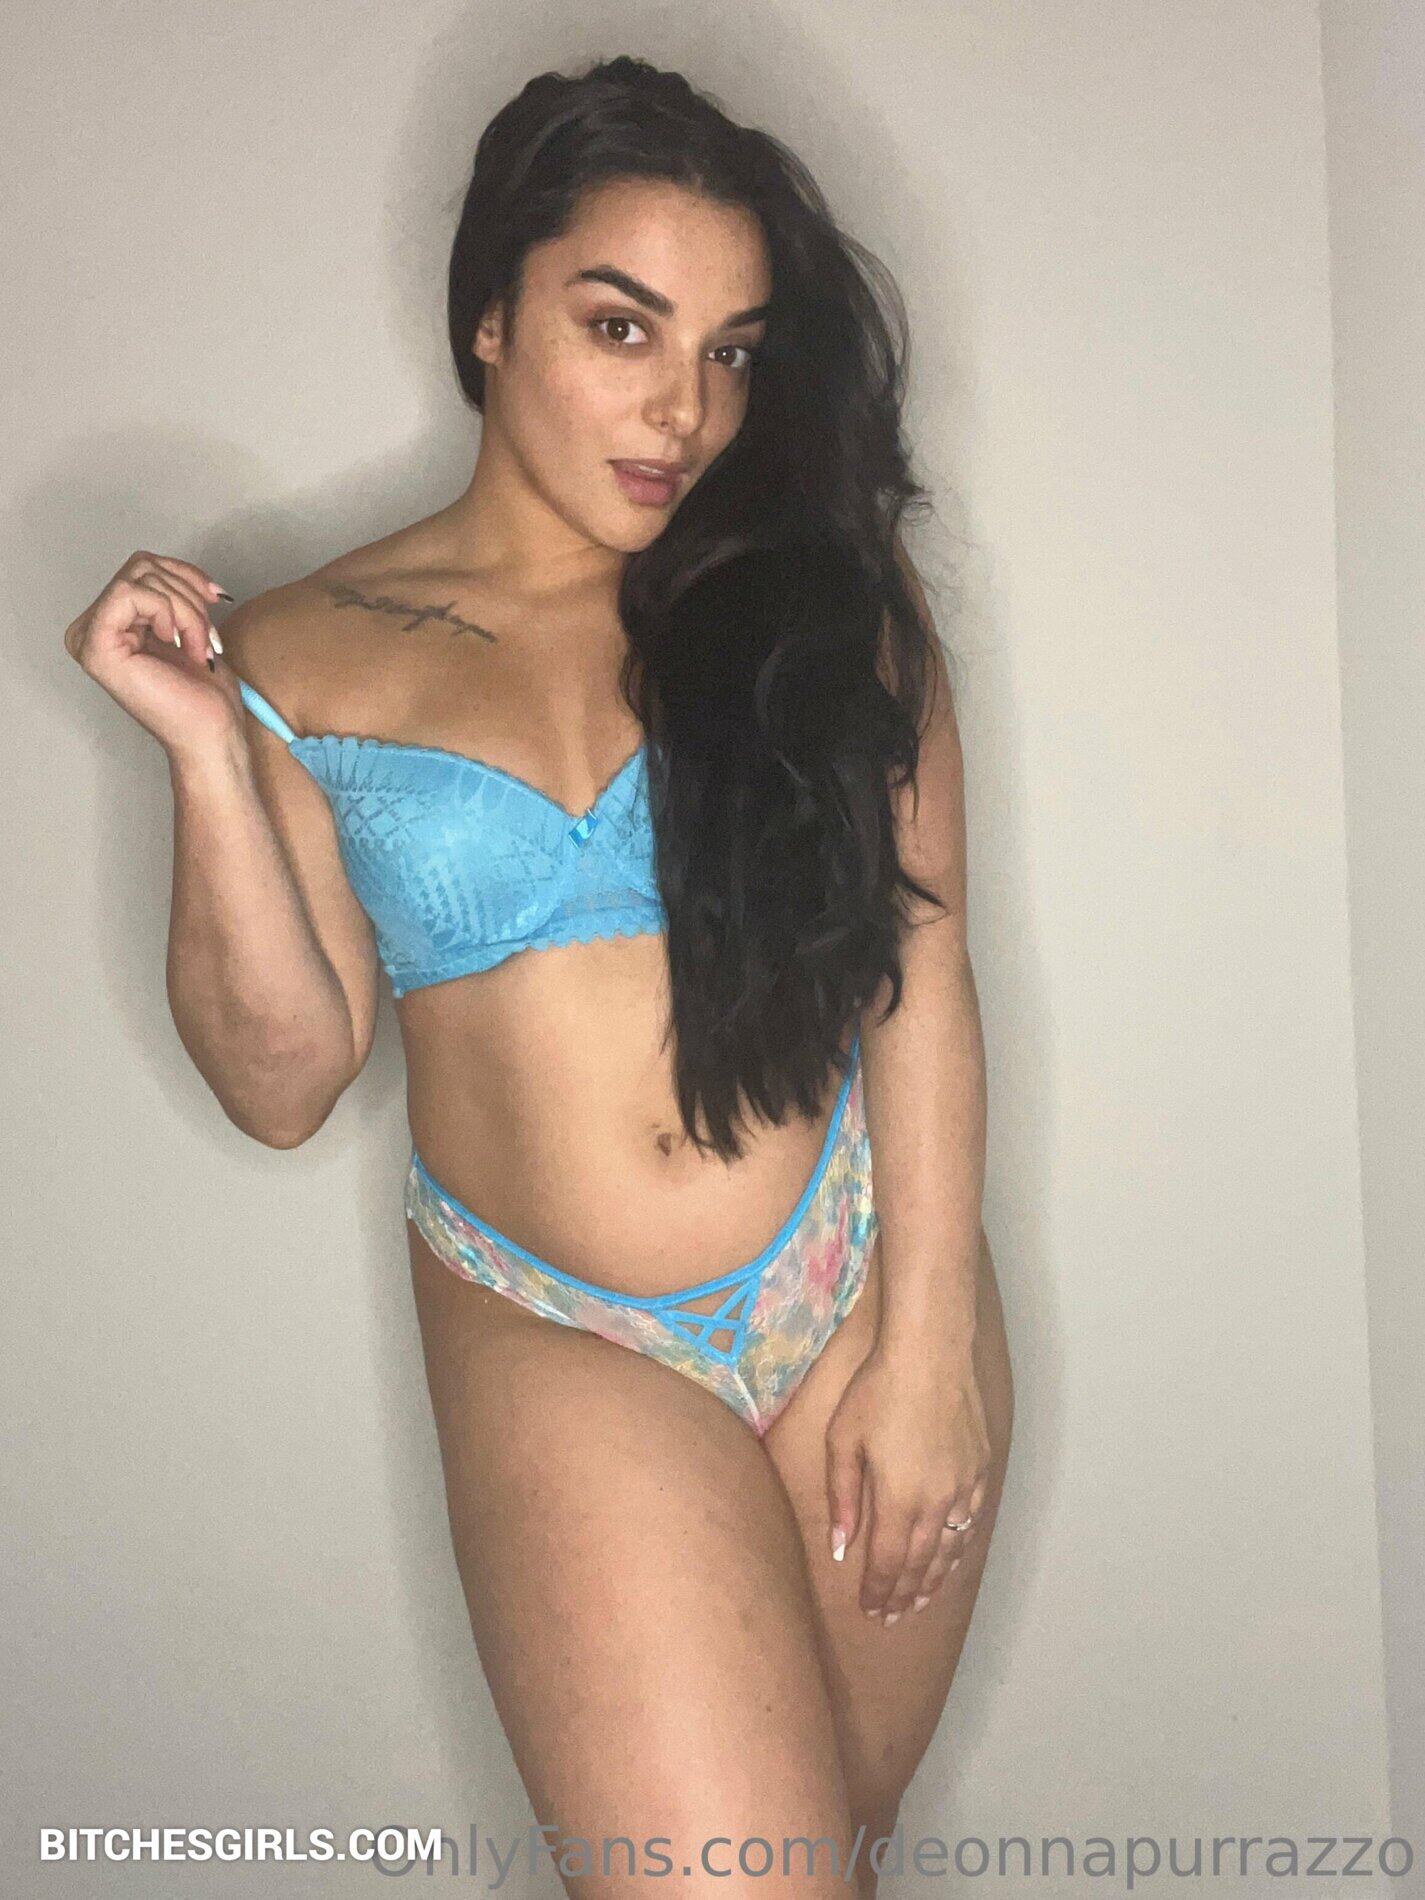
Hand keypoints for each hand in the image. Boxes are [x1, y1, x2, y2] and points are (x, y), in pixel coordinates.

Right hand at [64, 550, 240, 762]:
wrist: (211, 733)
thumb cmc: (203, 692)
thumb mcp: (188, 625)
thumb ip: (169, 593)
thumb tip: (173, 567)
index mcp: (111, 623)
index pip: (142, 565)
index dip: (185, 575)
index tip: (215, 600)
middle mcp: (91, 627)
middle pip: (141, 566)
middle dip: (188, 594)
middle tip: (208, 636)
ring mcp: (88, 637)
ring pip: (141, 577)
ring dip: (187, 610)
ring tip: (200, 646)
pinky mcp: (94, 646)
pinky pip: (129, 593)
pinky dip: (168, 611)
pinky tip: (178, 644)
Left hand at [824, 1338, 989, 1621]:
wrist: (931, 1350)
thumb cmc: (877, 1389)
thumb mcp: (843, 1440)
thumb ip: (843, 1498)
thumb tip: (842, 1549)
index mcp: (899, 1499)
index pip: (889, 1563)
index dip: (879, 1591)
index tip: (870, 1612)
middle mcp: (936, 1502)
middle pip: (921, 1563)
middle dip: (904, 1594)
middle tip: (892, 1617)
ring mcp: (964, 1486)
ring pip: (950, 1547)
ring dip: (934, 1578)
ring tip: (920, 1600)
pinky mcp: (980, 1467)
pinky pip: (970, 1520)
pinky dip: (959, 1546)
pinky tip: (951, 1553)